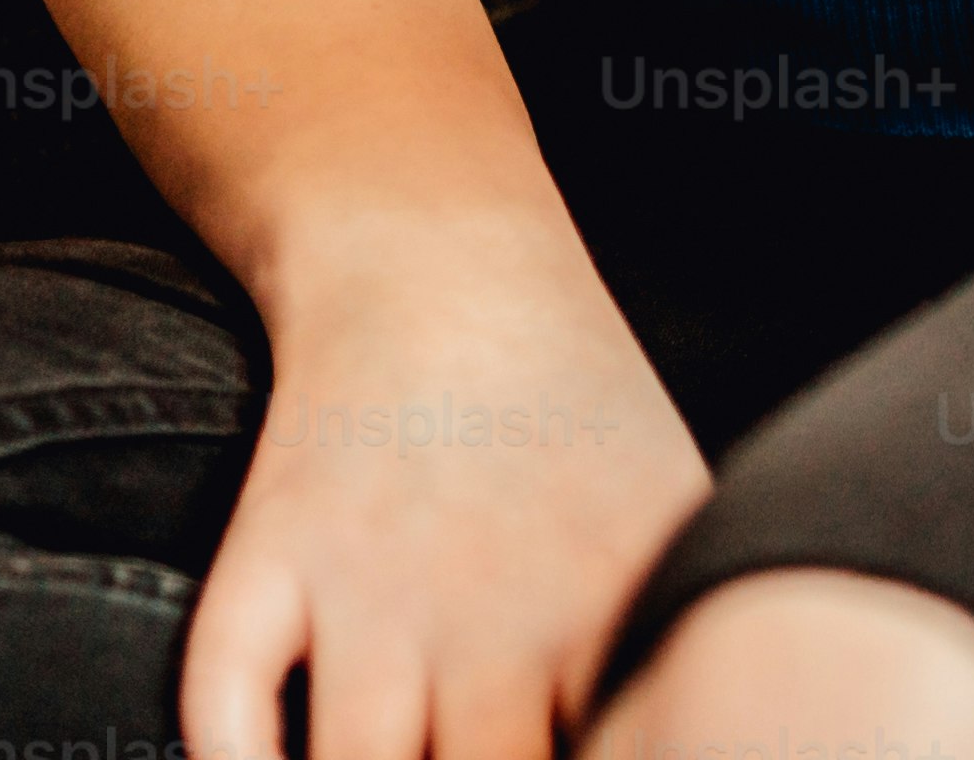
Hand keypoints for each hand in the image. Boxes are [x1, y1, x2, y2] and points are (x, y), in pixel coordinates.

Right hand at [193, 217, 713, 759]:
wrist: (441, 263)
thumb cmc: (577, 419)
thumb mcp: (679, 523)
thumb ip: (688, 653)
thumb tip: (745, 739)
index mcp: (602, 623)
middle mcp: (483, 621)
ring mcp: (366, 592)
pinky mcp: (270, 555)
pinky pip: (228, 693)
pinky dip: (237, 758)